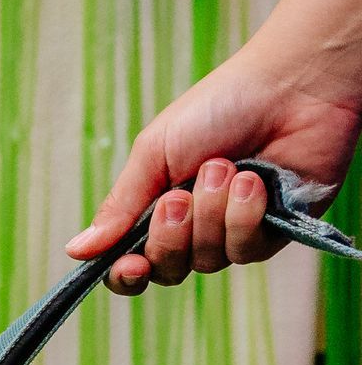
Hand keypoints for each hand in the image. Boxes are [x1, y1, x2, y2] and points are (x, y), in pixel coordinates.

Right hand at [65, 45, 361, 293]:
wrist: (289, 88)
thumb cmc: (219, 108)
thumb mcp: (154, 153)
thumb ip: (119, 207)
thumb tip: (76, 251)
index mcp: (158, 210)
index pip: (133, 264)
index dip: (128, 276)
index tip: (130, 266)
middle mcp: (195, 229)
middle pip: (167, 270)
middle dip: (171, 236)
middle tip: (180, 196)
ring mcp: (234, 234)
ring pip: (207, 262)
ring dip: (212, 214)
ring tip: (226, 167)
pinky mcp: (274, 234)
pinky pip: (246, 250)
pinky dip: (245, 215)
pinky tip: (254, 181)